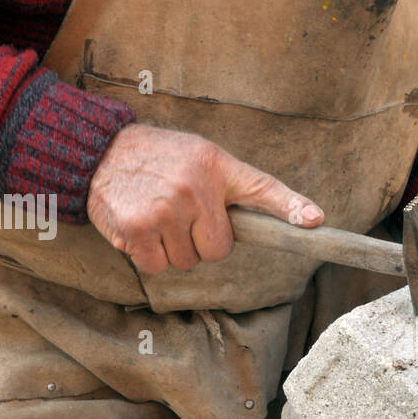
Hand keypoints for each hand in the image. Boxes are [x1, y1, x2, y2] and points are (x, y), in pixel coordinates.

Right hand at [88, 123, 323, 275]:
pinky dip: (147, 255)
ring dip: (171, 249)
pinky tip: (139, 227)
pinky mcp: (137, 228)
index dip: (291, 207)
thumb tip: (305, 219)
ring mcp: (164, 208)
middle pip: (218, 250)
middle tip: (180, 215)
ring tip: (157, 216)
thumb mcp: (206, 159)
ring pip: (187, 262)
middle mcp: (193, 186)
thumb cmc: (163, 160)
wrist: (102, 152)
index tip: (315, 221)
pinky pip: (157, 266)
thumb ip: (241, 190)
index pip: (262, 188)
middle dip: (200, 242)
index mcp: (217, 166)